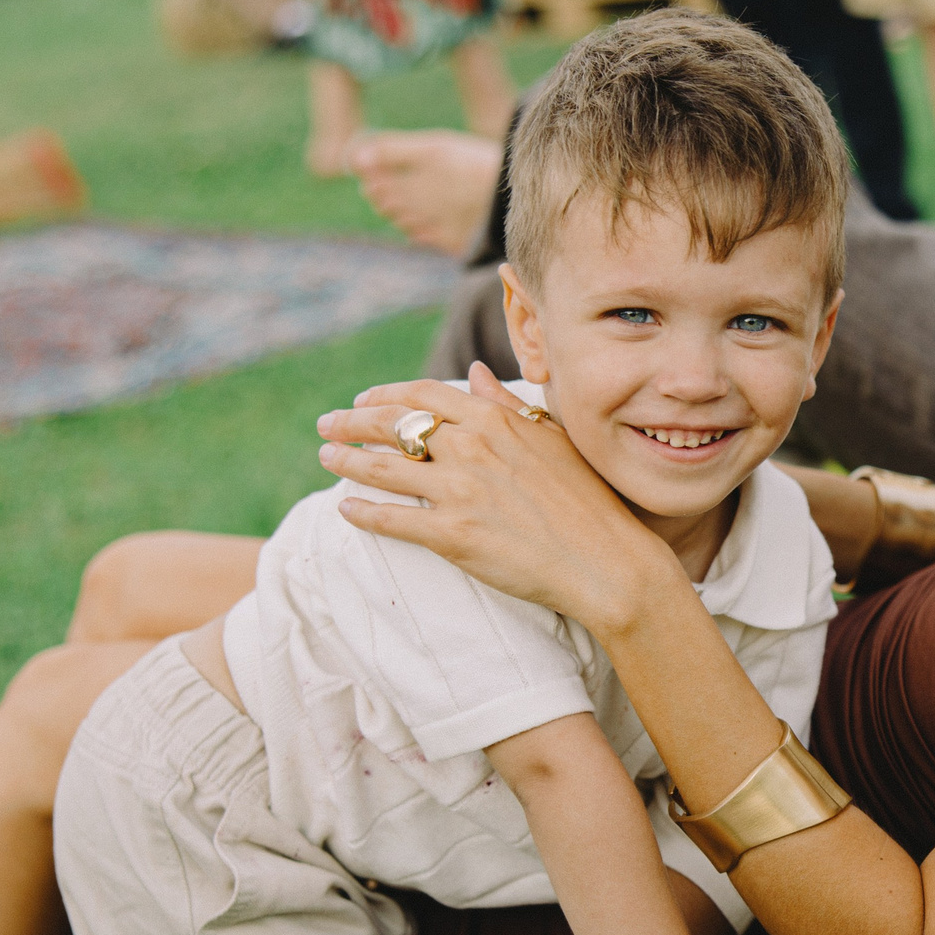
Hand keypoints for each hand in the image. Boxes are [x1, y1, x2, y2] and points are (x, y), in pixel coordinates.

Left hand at [317, 364, 681, 632]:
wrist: (607, 561)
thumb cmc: (590, 501)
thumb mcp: (552, 439)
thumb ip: (507, 405)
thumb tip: (476, 373)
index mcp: (495, 420)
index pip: (423, 396)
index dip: (385, 395)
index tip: (363, 401)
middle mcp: (471, 448)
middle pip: (391, 426)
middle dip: (351, 422)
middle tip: (327, 424)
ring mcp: (459, 491)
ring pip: (382, 469)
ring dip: (346, 461)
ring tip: (327, 457)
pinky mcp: (451, 535)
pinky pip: (391, 519)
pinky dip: (362, 512)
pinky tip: (345, 508)